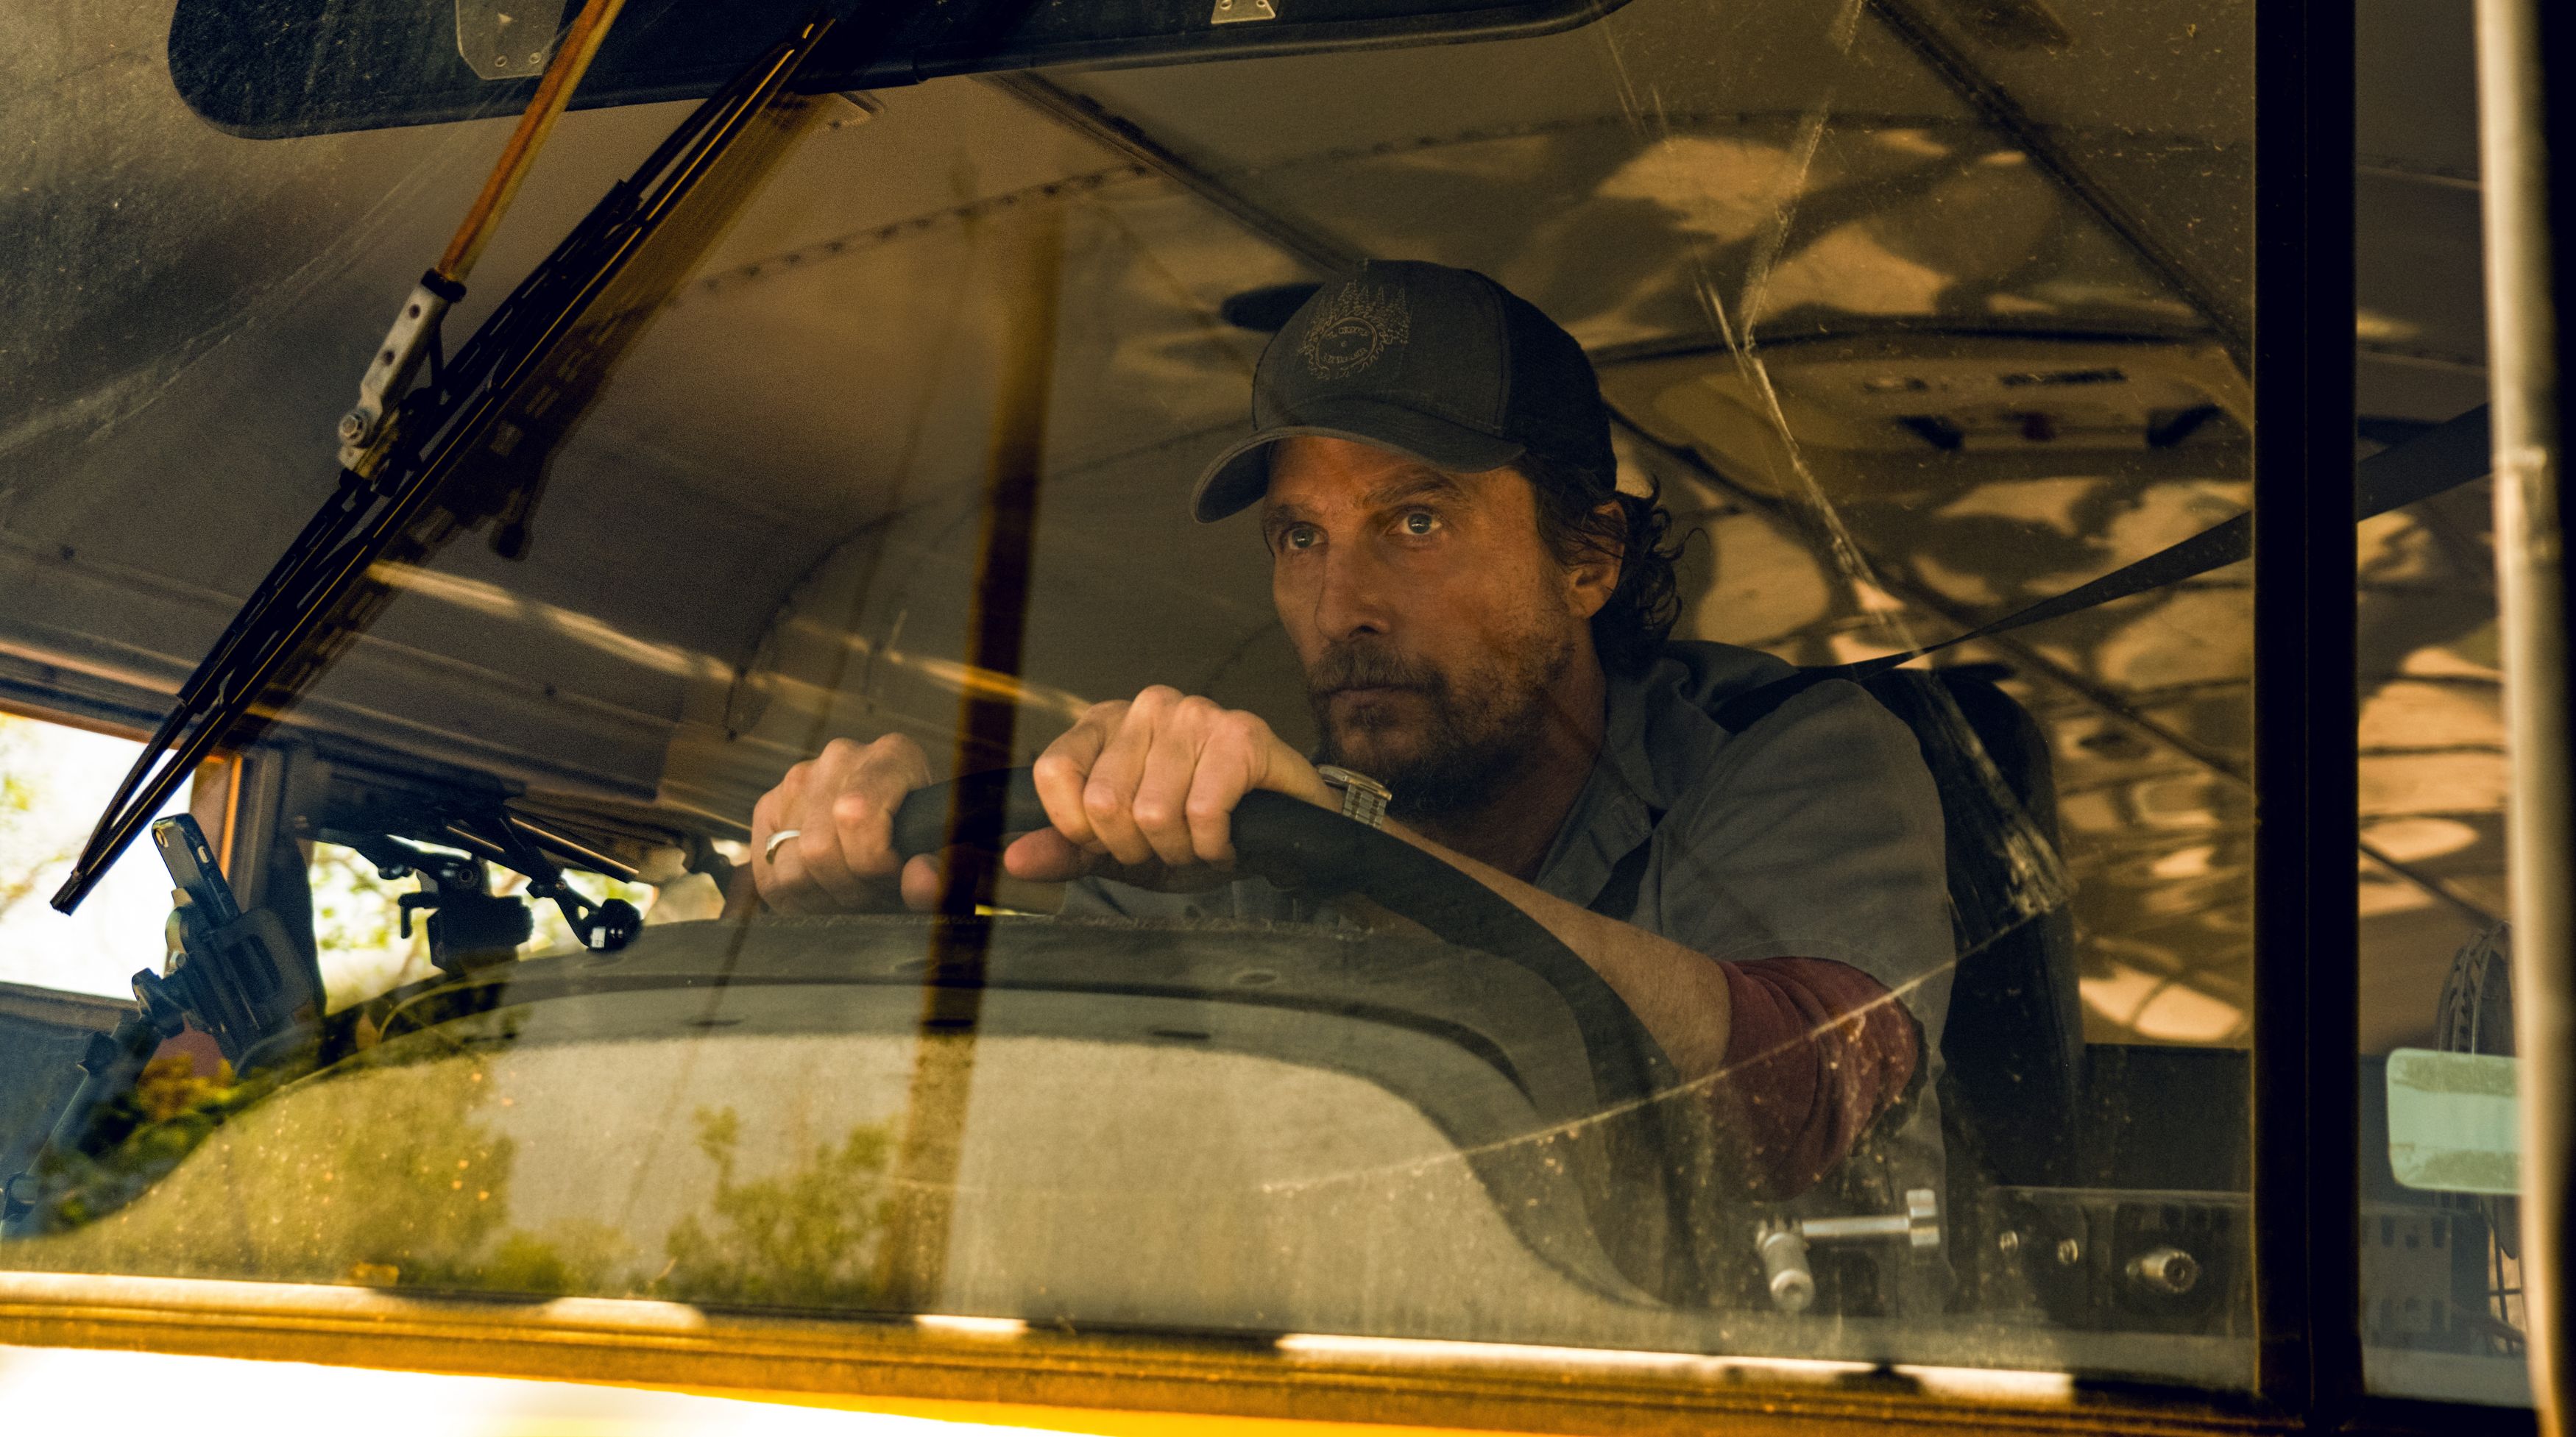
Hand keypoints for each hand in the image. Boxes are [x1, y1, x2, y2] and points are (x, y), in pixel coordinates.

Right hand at [751, 734, 935, 913]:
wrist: (903, 840)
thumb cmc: (926, 849)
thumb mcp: (953, 867)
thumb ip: (950, 877)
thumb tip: (921, 880)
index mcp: (893, 756)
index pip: (856, 815)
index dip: (875, 864)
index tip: (895, 875)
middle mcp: (841, 758)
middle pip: (819, 849)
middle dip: (851, 888)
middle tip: (877, 890)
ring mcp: (799, 780)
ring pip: (791, 867)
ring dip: (825, 896)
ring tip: (855, 889)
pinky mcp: (769, 808)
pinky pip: (768, 875)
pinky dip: (798, 898)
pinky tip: (828, 888)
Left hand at [1003, 686, 1334, 889]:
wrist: (1287, 828)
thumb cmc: (1199, 828)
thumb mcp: (1123, 847)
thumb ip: (1068, 850)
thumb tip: (1014, 859)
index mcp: (1107, 722)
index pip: (1053, 772)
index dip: (1081, 830)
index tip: (1117, 841)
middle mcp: (1148, 706)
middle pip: (1103, 803)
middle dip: (1137, 848)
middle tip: (1171, 845)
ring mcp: (1195, 714)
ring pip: (1153, 814)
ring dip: (1181, 851)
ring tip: (1202, 841)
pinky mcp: (1242, 734)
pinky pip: (1203, 812)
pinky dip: (1215, 846)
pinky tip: (1228, 841)